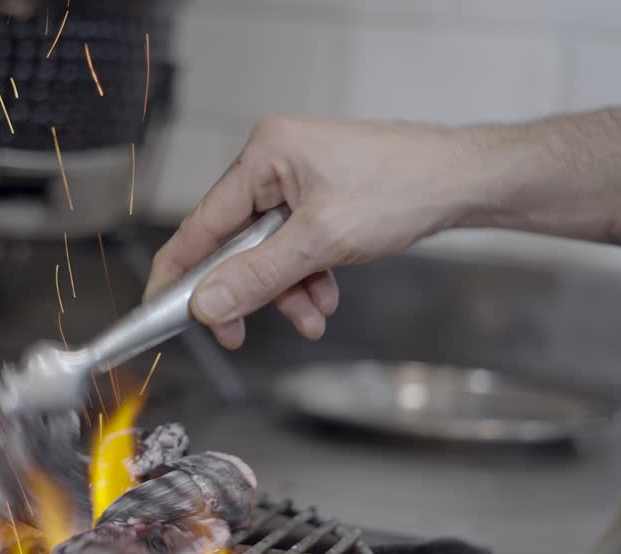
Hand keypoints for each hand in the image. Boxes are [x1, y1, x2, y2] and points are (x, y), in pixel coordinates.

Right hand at [144, 116, 479, 348]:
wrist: (462, 183)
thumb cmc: (402, 188)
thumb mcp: (321, 242)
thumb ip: (259, 276)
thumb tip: (208, 304)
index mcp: (265, 154)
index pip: (202, 223)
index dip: (179, 270)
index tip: (158, 308)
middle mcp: (275, 162)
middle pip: (235, 242)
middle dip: (250, 290)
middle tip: (238, 333)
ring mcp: (299, 180)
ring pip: (269, 252)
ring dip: (286, 290)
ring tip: (313, 315)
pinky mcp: (320, 199)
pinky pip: (295, 248)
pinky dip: (307, 278)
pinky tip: (326, 297)